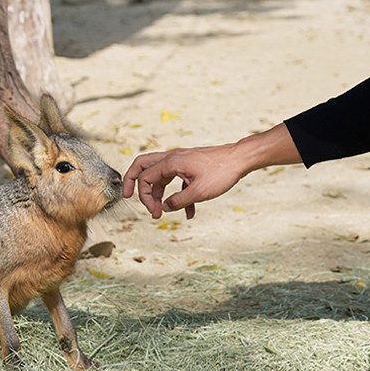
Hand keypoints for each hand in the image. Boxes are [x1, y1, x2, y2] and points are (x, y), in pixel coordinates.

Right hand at [123, 124, 301, 219]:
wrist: (240, 159)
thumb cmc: (222, 172)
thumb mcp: (199, 192)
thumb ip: (178, 201)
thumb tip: (165, 208)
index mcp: (171, 161)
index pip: (145, 177)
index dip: (145, 197)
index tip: (154, 212)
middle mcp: (173, 158)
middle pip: (143, 166)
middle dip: (134, 181)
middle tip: (129, 196)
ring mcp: (181, 161)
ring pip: (161, 175)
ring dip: (159, 194)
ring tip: (162, 212)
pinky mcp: (190, 166)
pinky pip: (177, 180)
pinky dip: (178, 195)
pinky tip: (189, 212)